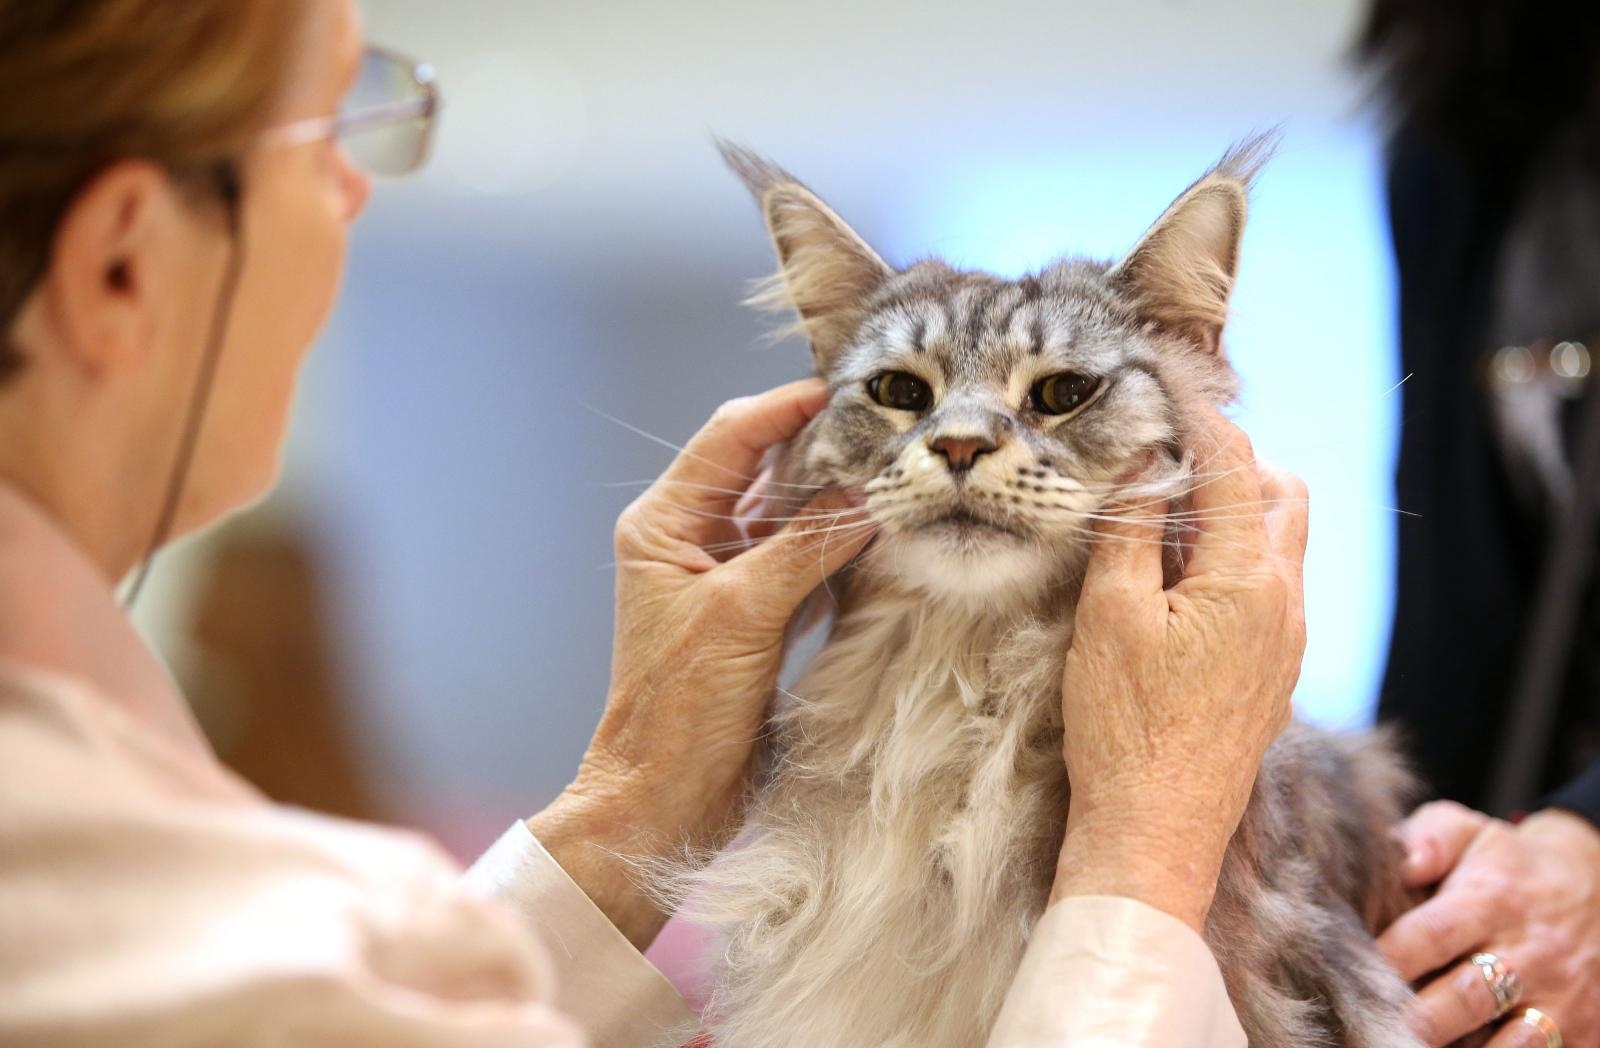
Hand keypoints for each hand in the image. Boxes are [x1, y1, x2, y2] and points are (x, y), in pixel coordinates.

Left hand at [528, 378, 874, 948]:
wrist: (666, 799)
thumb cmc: (679, 708)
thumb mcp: (745, 613)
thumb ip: (808, 545)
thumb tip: (872, 493)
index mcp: (663, 524)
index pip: (732, 437)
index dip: (789, 408)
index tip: (854, 391)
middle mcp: (690, 540)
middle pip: (763, 468)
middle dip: (823, 447)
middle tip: (891, 429)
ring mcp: (725, 578)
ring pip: (788, 515)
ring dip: (836, 498)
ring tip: (898, 472)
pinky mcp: (756, 615)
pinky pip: (804, 561)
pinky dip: (840, 548)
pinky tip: (883, 535)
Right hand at [1051, 411, 1308, 931]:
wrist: (1155, 831)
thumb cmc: (1123, 727)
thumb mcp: (1109, 616)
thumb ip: (1131, 530)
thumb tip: (1144, 461)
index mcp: (1246, 578)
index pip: (1232, 463)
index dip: (1196, 413)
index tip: (1161, 380)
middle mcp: (1285, 601)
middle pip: (1278, 492)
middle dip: (1228, 457)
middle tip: (1162, 452)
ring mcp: (1288, 640)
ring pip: (1280, 539)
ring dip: (1233, 508)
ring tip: (1164, 512)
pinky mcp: (1275, 671)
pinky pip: (1271, 585)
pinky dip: (1233, 556)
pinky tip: (1177, 576)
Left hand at [1378, 801, 1599, 1046]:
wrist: (1599, 884)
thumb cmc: (1508, 862)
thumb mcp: (1468, 831)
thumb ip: (1427, 839)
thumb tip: (1401, 863)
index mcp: (1490, 901)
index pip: (1432, 935)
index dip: (1388, 959)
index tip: (1345, 972)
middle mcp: (1529, 953)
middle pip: (1466, 999)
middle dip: (1417, 1019)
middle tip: (1371, 1025)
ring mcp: (1560, 997)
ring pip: (1510, 1042)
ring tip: (1413, 1046)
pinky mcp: (1583, 1030)